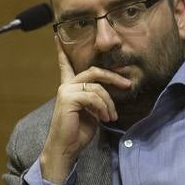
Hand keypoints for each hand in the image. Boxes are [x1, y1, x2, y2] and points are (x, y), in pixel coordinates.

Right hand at [39, 44, 131, 183]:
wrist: (66, 148)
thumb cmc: (79, 132)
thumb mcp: (92, 112)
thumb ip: (97, 98)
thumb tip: (110, 92)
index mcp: (70, 88)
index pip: (65, 65)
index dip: (62, 51)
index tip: (57, 36)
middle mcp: (66, 86)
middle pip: (94, 71)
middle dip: (113, 77)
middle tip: (127, 84)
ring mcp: (66, 91)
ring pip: (97, 87)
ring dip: (109, 102)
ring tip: (111, 117)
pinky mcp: (68, 98)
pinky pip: (93, 96)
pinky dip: (103, 107)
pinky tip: (104, 118)